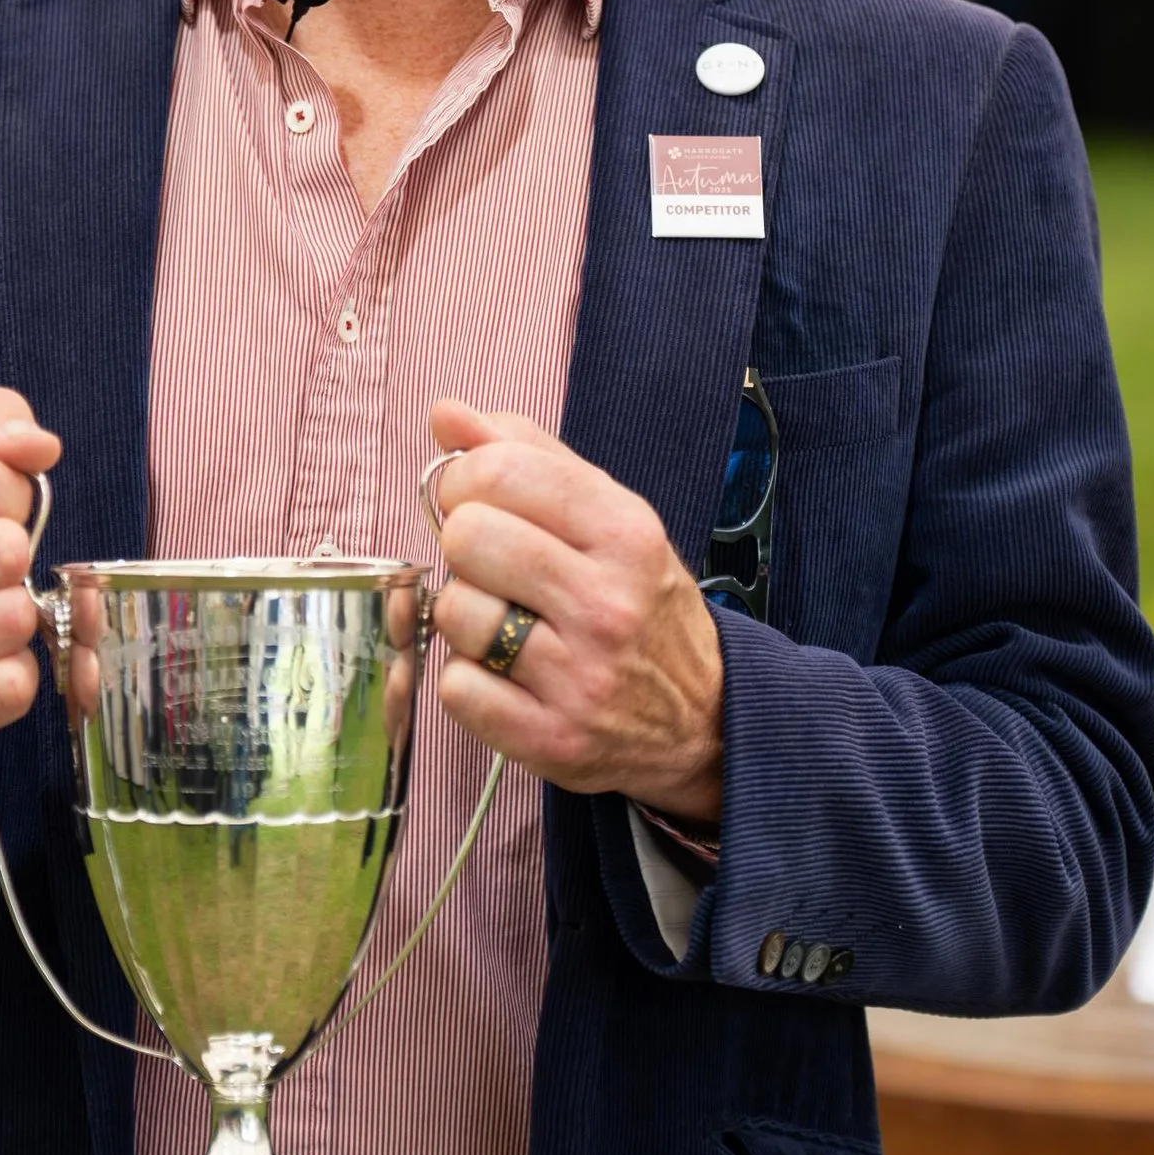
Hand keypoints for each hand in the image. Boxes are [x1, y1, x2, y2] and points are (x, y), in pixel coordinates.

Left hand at [426, 399, 723, 818]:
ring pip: (456, 612)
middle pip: (467, 537)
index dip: (464, 481)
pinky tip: (506, 676)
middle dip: (465, 548)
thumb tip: (447, 414)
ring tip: (506, 625)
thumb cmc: (639, 603)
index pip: (499, 471)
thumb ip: (528, 455)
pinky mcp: (554, 741)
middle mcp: (608, 603)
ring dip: (465, 617)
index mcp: (626, 532)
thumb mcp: (608, 515)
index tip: (480, 502)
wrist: (706, 718)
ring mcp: (582, 678)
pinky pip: (456, 688)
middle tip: (494, 568)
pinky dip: (467, 680)